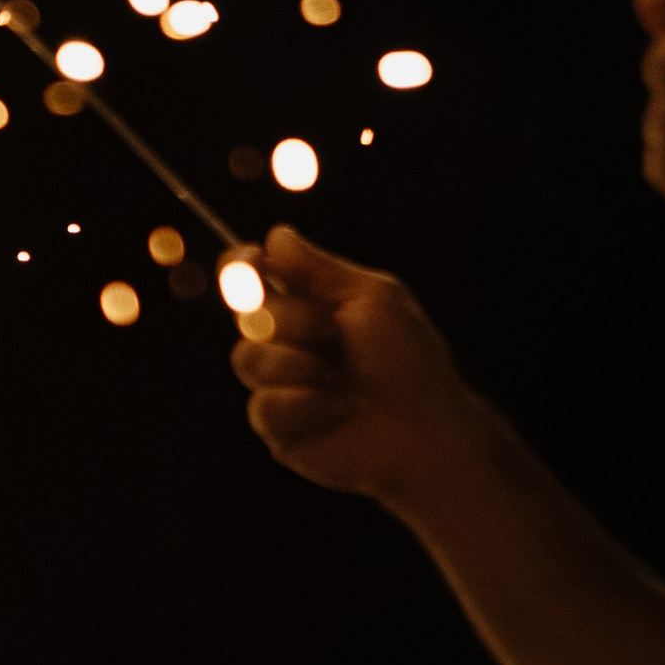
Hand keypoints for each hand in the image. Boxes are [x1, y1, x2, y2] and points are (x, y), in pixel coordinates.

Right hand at [226, 227, 487, 505]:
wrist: (424, 429)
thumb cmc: (409, 362)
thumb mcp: (371, 299)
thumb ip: (319, 268)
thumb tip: (275, 234)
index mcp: (307, 306)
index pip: (252, 277)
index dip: (240, 266)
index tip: (249, 260)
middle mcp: (286, 343)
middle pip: (246, 313)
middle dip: (292, 319)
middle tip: (334, 333)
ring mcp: (278, 386)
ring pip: (247, 359)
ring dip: (298, 364)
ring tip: (338, 382)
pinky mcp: (278, 429)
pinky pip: (263, 405)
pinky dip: (304, 404)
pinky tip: (336, 413)